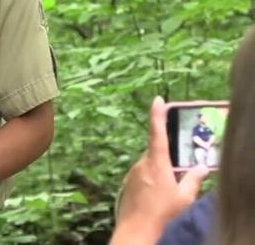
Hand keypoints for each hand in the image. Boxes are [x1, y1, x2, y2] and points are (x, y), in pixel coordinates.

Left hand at [111, 97, 209, 243]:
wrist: (137, 228)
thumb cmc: (163, 212)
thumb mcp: (185, 197)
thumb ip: (194, 179)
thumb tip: (202, 167)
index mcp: (156, 162)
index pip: (157, 132)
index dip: (157, 115)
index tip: (157, 99)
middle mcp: (141, 163)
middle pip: (154, 152)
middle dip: (165, 158)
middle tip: (175, 174)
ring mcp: (132, 173)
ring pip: (148, 165)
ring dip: (157, 172)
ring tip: (165, 192)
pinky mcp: (127, 183)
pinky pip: (141, 176)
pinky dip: (149, 181)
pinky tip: (154, 197)